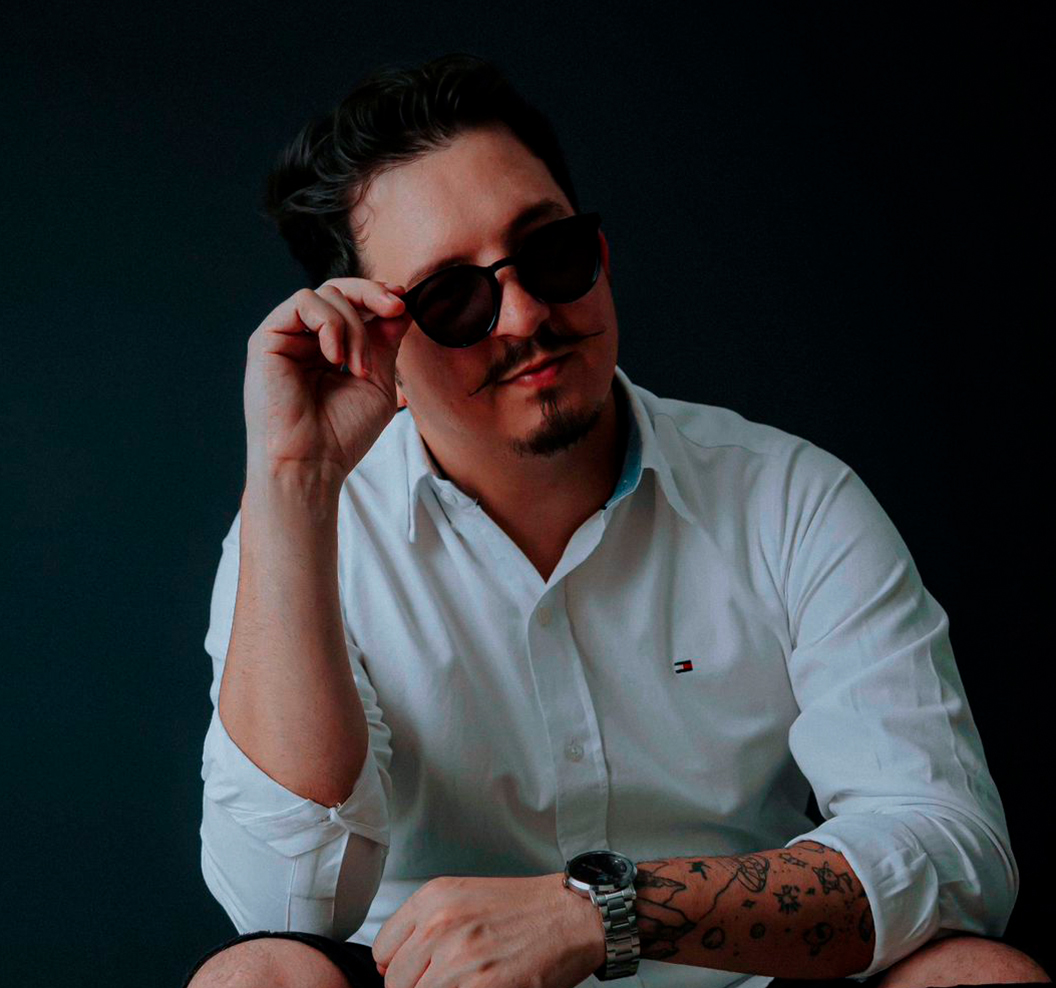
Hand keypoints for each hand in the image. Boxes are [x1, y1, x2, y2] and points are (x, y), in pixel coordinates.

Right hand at [243, 277, 412, 485]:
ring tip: (358, 367)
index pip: (352, 306)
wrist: (311, 464)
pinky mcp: (267, 338)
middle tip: (396, 307)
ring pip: (325, 294)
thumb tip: (401, 305)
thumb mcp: (377, 383)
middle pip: (338, 290)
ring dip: (354, 326)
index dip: (378, 297)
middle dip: (372, 294)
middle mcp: (304, 339)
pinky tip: (336, 357)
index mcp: (328, 349)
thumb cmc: (341, 434)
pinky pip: (302, 303)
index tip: (403, 303)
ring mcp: (285, 337)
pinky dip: (329, 323)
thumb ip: (385, 344)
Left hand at [372, 873, 606, 987]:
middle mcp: (441, 924)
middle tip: (450, 980)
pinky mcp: (484, 987)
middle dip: (418, 986)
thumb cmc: (526, 909)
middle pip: (396, 981)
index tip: (416, 973)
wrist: (572, 915)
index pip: (382, 950)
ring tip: (469, 984)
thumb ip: (427, 925)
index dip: (398, 968)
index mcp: (434, 898)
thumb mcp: (466, 898)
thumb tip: (394, 965)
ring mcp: (460, 958)